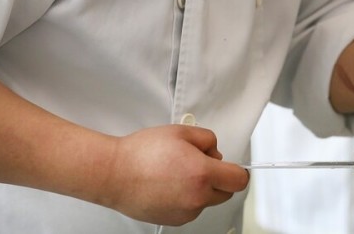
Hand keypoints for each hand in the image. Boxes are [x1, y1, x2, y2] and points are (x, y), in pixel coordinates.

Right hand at [102, 125, 248, 224]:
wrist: (113, 173)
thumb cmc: (141, 153)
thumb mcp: (181, 132)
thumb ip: (208, 140)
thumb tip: (216, 154)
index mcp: (202, 174)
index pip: (239, 180)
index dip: (239, 172)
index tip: (235, 168)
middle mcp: (196, 198)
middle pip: (226, 193)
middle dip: (219, 178)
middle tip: (199, 163)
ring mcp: (185, 213)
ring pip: (207, 201)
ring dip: (201, 189)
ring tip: (177, 172)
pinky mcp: (172, 221)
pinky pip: (191, 209)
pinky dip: (187, 198)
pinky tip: (169, 185)